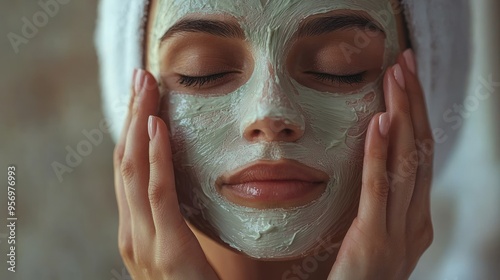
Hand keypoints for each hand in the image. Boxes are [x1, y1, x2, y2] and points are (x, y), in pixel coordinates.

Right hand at [113, 69, 218, 279]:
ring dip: (137, 122)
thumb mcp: (182, 246)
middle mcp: (131, 231)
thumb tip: (186, 181)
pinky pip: (158, 193)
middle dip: (131, 114)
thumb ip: (177, 218)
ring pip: (132, 170)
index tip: (144, 93)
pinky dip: (155, 157)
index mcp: (135, 228)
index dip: (131, 127)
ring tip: (147, 85)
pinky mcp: (165, 248)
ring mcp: (142, 241)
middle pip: (124, 160)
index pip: (128, 168)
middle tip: (142, 75)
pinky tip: (157, 126)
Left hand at [328, 49, 433, 279]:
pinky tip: (380, 121)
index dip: (417, 116)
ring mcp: (399, 232)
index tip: (407, 81)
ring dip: (401, 115)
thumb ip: (380, 206)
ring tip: (395, 78)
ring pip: (406, 163)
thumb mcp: (375, 236)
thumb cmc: (358, 277)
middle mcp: (416, 222)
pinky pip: (379, 187)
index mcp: (416, 220)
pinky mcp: (373, 239)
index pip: (421, 157)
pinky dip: (381, 151)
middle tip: (406, 64)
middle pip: (419, 151)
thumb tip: (373, 166)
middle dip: (414, 104)